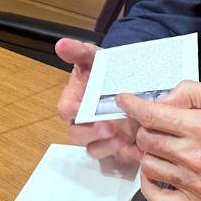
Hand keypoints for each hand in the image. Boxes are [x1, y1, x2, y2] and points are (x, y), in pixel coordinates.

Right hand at [54, 38, 141, 162]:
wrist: (132, 79)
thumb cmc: (107, 70)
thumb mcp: (95, 57)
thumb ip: (79, 51)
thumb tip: (61, 44)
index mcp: (75, 100)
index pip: (65, 110)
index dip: (70, 111)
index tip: (79, 109)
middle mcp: (85, 121)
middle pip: (78, 134)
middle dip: (91, 133)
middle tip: (108, 127)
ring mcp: (102, 135)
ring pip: (95, 149)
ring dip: (107, 147)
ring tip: (123, 138)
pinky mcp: (119, 145)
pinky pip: (119, 157)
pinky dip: (129, 155)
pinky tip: (139, 149)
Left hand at [117, 81, 200, 200]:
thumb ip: (192, 92)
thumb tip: (163, 99)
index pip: (152, 115)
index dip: (132, 105)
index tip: (124, 100)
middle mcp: (197, 156)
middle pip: (147, 139)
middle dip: (145, 127)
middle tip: (155, 123)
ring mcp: (197, 183)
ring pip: (148, 165)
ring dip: (149, 152)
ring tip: (162, 146)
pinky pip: (158, 199)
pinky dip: (148, 186)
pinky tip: (155, 174)